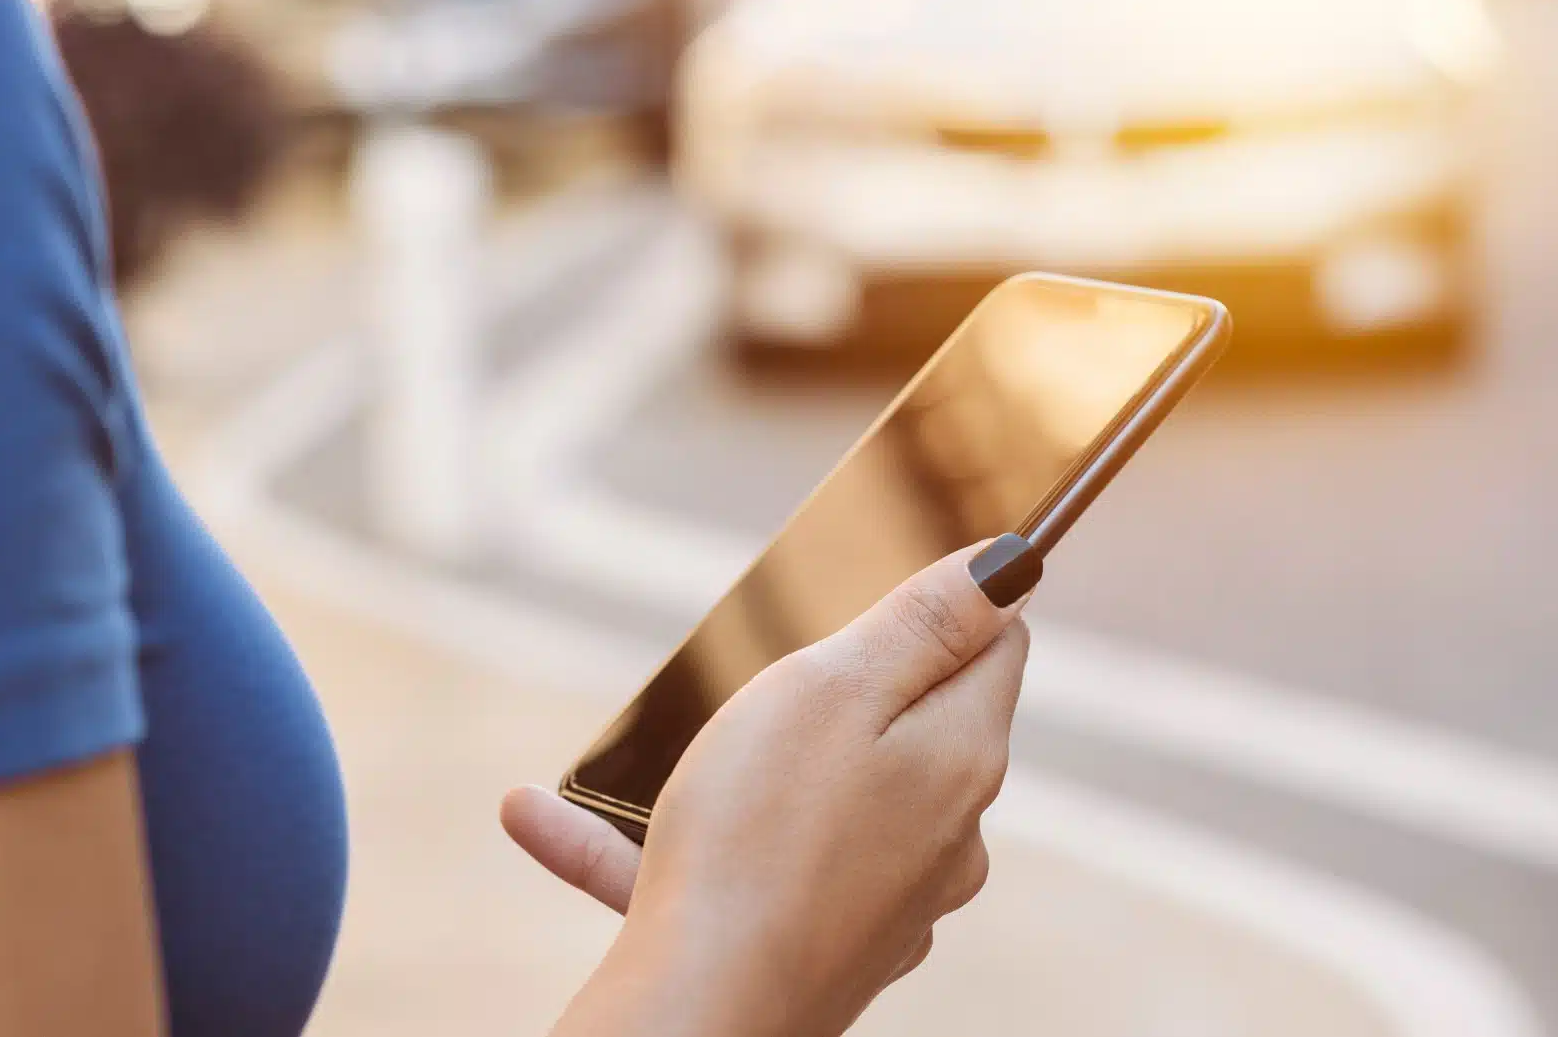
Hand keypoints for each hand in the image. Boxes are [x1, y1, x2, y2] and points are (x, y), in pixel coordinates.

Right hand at [504, 542, 1030, 1036]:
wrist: (701, 1013)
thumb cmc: (759, 835)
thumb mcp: (835, 686)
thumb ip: (925, 622)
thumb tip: (1011, 565)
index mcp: (960, 755)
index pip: (995, 646)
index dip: (947, 603)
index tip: (882, 586)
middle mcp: (944, 833)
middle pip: (912, 721)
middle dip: (840, 687)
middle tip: (761, 666)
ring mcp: (885, 900)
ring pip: (811, 801)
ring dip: (725, 770)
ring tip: (623, 748)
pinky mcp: (818, 945)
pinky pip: (741, 873)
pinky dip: (656, 847)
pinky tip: (545, 819)